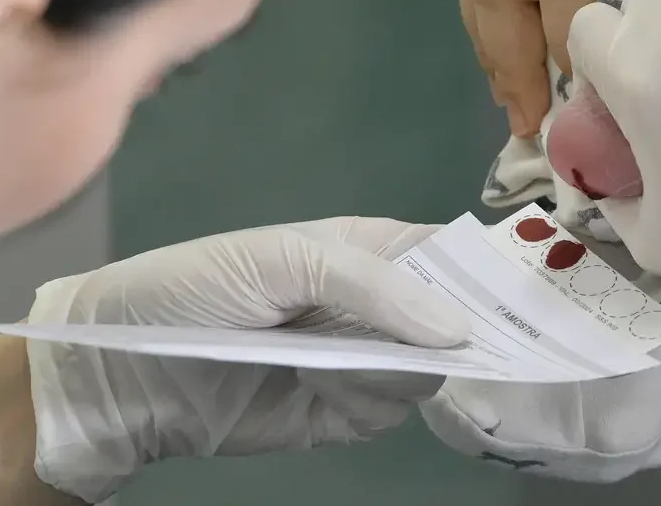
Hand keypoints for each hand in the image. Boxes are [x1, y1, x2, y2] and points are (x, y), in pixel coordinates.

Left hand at [25, 217, 469, 503]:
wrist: (126, 374)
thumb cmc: (198, 288)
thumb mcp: (284, 259)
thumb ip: (372, 285)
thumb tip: (457, 327)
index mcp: (365, 251)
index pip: (445, 253)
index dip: (486, 269)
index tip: (534, 289)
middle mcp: (372, 305)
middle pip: (450, 316)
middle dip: (471, 327)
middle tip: (500, 342)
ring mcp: (360, 360)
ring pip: (426, 368)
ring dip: (407, 366)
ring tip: (354, 359)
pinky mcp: (341, 411)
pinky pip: (387, 409)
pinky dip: (371, 401)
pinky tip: (327, 386)